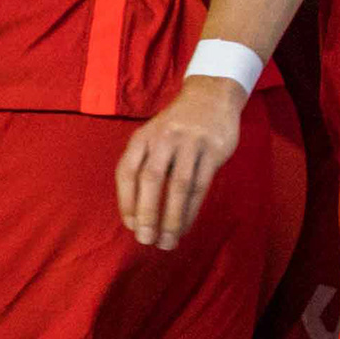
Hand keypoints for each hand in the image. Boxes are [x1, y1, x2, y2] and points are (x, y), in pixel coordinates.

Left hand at [115, 75, 248, 248]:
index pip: (127, 172)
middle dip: (147, 213)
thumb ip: (142, 166)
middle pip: (151, 179)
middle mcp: (163, 139)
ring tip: (168, 241)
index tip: (130, 226)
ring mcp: (189, 143)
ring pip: (179, 186)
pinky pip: (201, 185)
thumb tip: (135, 213)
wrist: (210, 97)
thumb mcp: (152, 138)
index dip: (126, 201)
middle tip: (145, 240)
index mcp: (142, 138)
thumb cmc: (175, 127)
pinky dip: (192, 210)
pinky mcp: (213, 149)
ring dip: (172, 218)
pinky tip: (186, 226)